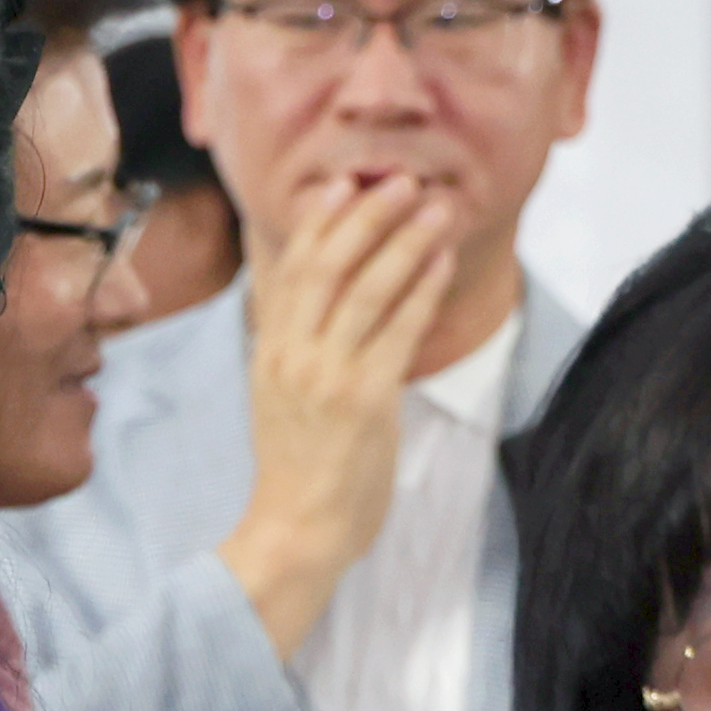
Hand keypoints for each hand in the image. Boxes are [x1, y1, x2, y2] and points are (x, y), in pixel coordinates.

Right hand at [219, 175, 463, 663]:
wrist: (294, 530)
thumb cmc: (295, 470)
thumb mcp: (276, 396)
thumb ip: (293, 347)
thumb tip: (310, 303)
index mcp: (269, 350)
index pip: (290, 267)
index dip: (320, 220)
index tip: (347, 183)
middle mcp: (292, 353)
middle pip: (327, 263)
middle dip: (367, 214)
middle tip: (402, 180)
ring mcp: (326, 374)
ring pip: (367, 287)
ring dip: (405, 240)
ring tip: (436, 208)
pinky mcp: (364, 399)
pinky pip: (398, 330)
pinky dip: (422, 289)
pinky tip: (442, 262)